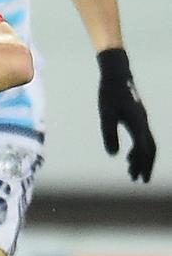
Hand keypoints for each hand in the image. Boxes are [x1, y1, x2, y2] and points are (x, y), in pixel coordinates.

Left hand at [97, 48, 156, 182]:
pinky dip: (138, 150)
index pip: (143, 148)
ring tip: (131, 173)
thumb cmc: (109, 93)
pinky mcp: (137, 118)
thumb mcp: (106, 114)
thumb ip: (109, 134)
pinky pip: (142, 138)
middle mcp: (143, 122)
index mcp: (138, 123)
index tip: (137, 178)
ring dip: (141, 159)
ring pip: (147, 144)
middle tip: (140, 181)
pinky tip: (127, 156)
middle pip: (150, 149)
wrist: (117, 74)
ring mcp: (142, 120)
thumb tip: (113, 155)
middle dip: (145, 165)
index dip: (141, 164)